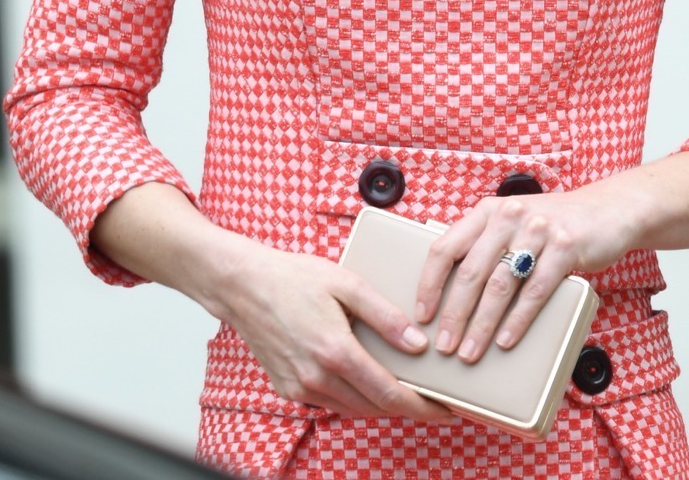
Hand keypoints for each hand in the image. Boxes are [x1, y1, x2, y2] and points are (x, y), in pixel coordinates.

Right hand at [222, 243, 451, 420]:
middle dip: (407, 407)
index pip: (389, 394)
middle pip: (374, 408)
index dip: (422, 407)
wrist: (243, 285)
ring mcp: (300, 388)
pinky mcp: (288, 389)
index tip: (446, 410)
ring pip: (353, 409)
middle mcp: (316, 377)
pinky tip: (366, 379)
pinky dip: (354, 397)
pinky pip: (331, 403)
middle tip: (433, 398)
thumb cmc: (293, 277)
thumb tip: (417, 344)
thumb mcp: (346, 284)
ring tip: (406, 390)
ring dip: (381, 404)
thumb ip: (385, 316)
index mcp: (335, 351)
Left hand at [414, 185, 636, 364]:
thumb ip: (485, 245)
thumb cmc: (551, 225)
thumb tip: (448, 291)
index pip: (445, 246)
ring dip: (482, 324)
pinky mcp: (565, 247)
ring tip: (470, 352)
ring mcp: (537, 230)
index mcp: (487, 211)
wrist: (606, 210)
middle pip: (471, 271)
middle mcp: (508, 215)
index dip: (430, 283)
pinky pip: (535, 291)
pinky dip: (517, 320)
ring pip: (500, 285)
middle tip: (444, 346)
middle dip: (454, 314)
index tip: (422, 314)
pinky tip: (505, 341)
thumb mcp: (512, 224)